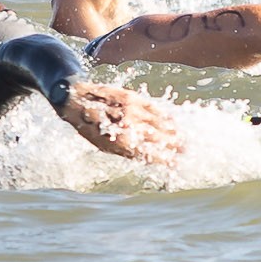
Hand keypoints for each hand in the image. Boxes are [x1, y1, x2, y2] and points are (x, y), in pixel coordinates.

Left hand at [58, 82, 182, 163]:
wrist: (74, 98)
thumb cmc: (89, 127)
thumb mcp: (105, 146)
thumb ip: (128, 151)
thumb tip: (150, 157)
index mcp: (121, 143)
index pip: (152, 154)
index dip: (167, 161)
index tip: (178, 165)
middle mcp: (128, 126)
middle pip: (160, 139)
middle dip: (175, 146)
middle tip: (186, 151)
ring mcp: (131, 110)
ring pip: (159, 123)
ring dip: (173, 131)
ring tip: (183, 138)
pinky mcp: (131, 96)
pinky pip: (153, 107)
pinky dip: (165, 115)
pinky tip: (172, 121)